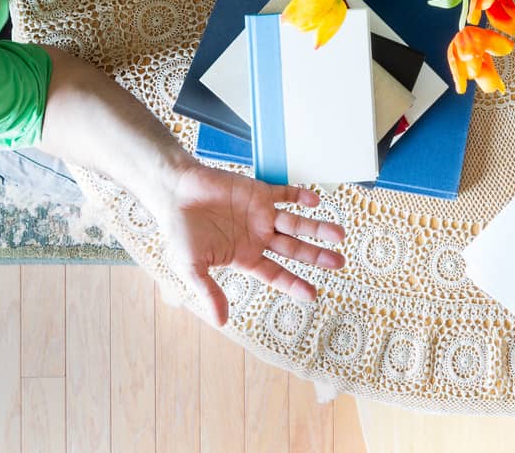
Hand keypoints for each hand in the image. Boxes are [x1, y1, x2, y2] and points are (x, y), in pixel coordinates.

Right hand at [151, 162, 345, 323]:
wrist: (175, 192)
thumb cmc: (179, 230)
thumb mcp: (192, 267)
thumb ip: (209, 291)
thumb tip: (221, 322)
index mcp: (245, 257)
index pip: (276, 274)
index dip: (294, 284)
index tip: (314, 295)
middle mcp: (258, 237)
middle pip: (294, 249)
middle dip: (316, 256)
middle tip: (339, 263)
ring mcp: (261, 214)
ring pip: (296, 223)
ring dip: (317, 228)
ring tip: (339, 234)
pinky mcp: (259, 191)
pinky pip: (285, 194)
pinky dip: (300, 196)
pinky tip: (315, 201)